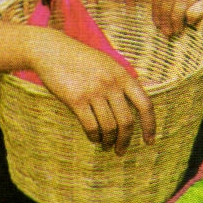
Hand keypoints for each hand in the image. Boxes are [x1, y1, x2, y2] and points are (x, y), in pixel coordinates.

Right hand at [27, 29, 154, 154]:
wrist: (52, 51)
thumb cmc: (80, 59)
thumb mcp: (107, 64)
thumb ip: (121, 80)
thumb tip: (134, 105)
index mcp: (122, 75)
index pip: (145, 104)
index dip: (150, 125)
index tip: (149, 140)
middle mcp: (111, 84)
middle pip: (126, 121)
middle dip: (125, 140)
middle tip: (120, 151)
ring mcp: (93, 92)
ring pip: (109, 127)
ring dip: (108, 140)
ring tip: (105, 145)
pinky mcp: (76, 99)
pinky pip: (91, 125)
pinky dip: (94, 136)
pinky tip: (93, 138)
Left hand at [150, 0, 202, 37]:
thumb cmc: (183, 23)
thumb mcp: (168, 9)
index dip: (156, 8)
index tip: (157, 23)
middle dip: (165, 15)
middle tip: (166, 31)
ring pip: (182, 0)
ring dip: (176, 20)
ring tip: (175, 31)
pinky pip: (195, 8)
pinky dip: (191, 18)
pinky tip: (191, 23)